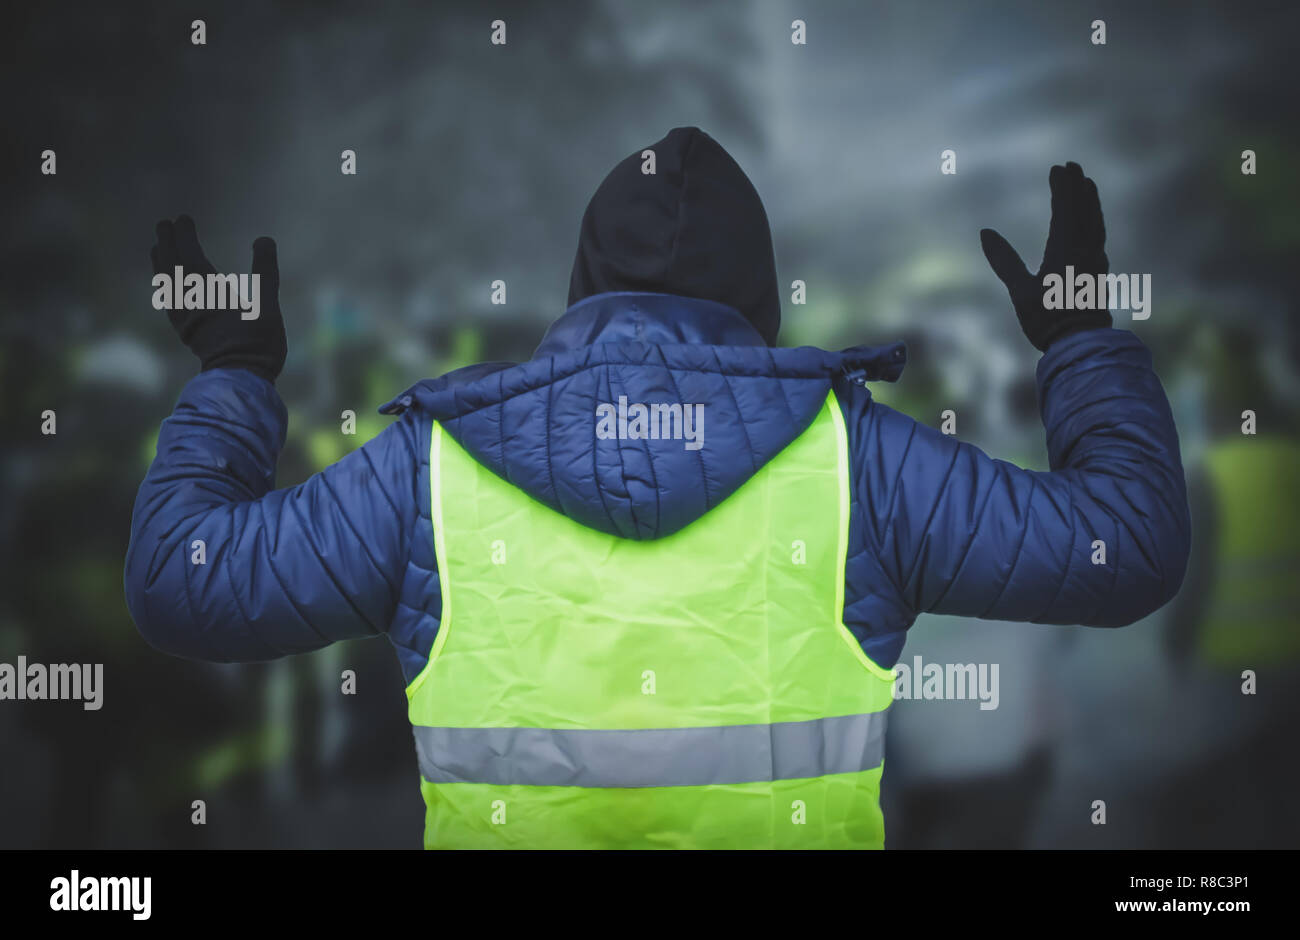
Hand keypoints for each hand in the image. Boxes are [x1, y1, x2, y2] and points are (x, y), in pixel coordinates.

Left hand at [151, 215, 286, 381]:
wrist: (239, 379)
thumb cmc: (257, 344)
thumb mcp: (267, 307)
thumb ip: (265, 272)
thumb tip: (264, 239)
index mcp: (208, 291)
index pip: (189, 255)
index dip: (185, 236)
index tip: (182, 218)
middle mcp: (190, 301)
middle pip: (172, 266)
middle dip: (167, 244)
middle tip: (164, 224)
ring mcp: (185, 317)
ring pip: (166, 284)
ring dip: (161, 263)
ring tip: (158, 248)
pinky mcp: (185, 331)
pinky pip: (168, 301)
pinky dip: (164, 286)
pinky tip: (165, 285)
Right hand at [980, 161, 1111, 352]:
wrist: (1079, 344)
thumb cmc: (1047, 320)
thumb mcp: (1020, 291)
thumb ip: (1004, 260)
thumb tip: (985, 233)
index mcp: (1066, 251)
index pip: (1065, 210)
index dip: (1062, 187)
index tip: (1057, 168)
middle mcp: (1085, 251)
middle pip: (1084, 210)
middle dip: (1078, 187)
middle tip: (1073, 167)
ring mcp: (1095, 261)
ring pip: (1095, 222)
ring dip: (1090, 201)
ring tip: (1087, 185)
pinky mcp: (1098, 272)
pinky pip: (1098, 236)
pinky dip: (1095, 220)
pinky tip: (1092, 222)